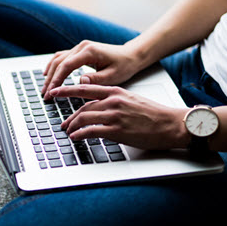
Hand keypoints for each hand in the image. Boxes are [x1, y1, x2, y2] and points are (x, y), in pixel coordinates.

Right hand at [42, 40, 140, 99]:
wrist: (130, 55)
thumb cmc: (124, 66)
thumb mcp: (113, 76)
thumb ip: (96, 79)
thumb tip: (80, 82)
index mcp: (89, 51)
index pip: (66, 66)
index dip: (56, 80)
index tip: (51, 93)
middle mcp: (82, 46)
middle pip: (59, 62)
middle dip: (50, 79)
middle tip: (45, 95)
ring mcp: (80, 47)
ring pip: (58, 59)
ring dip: (50, 73)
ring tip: (45, 88)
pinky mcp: (80, 50)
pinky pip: (62, 57)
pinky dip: (53, 66)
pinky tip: (48, 75)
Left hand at [49, 84, 189, 149]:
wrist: (171, 124)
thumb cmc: (154, 114)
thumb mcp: (132, 100)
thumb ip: (114, 101)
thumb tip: (100, 107)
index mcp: (116, 92)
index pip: (86, 88)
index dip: (67, 90)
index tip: (55, 91)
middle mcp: (113, 101)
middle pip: (83, 107)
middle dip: (70, 116)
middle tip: (64, 123)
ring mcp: (115, 116)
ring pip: (84, 118)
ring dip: (73, 126)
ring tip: (68, 132)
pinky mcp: (117, 131)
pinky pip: (92, 131)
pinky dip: (80, 134)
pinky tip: (76, 137)